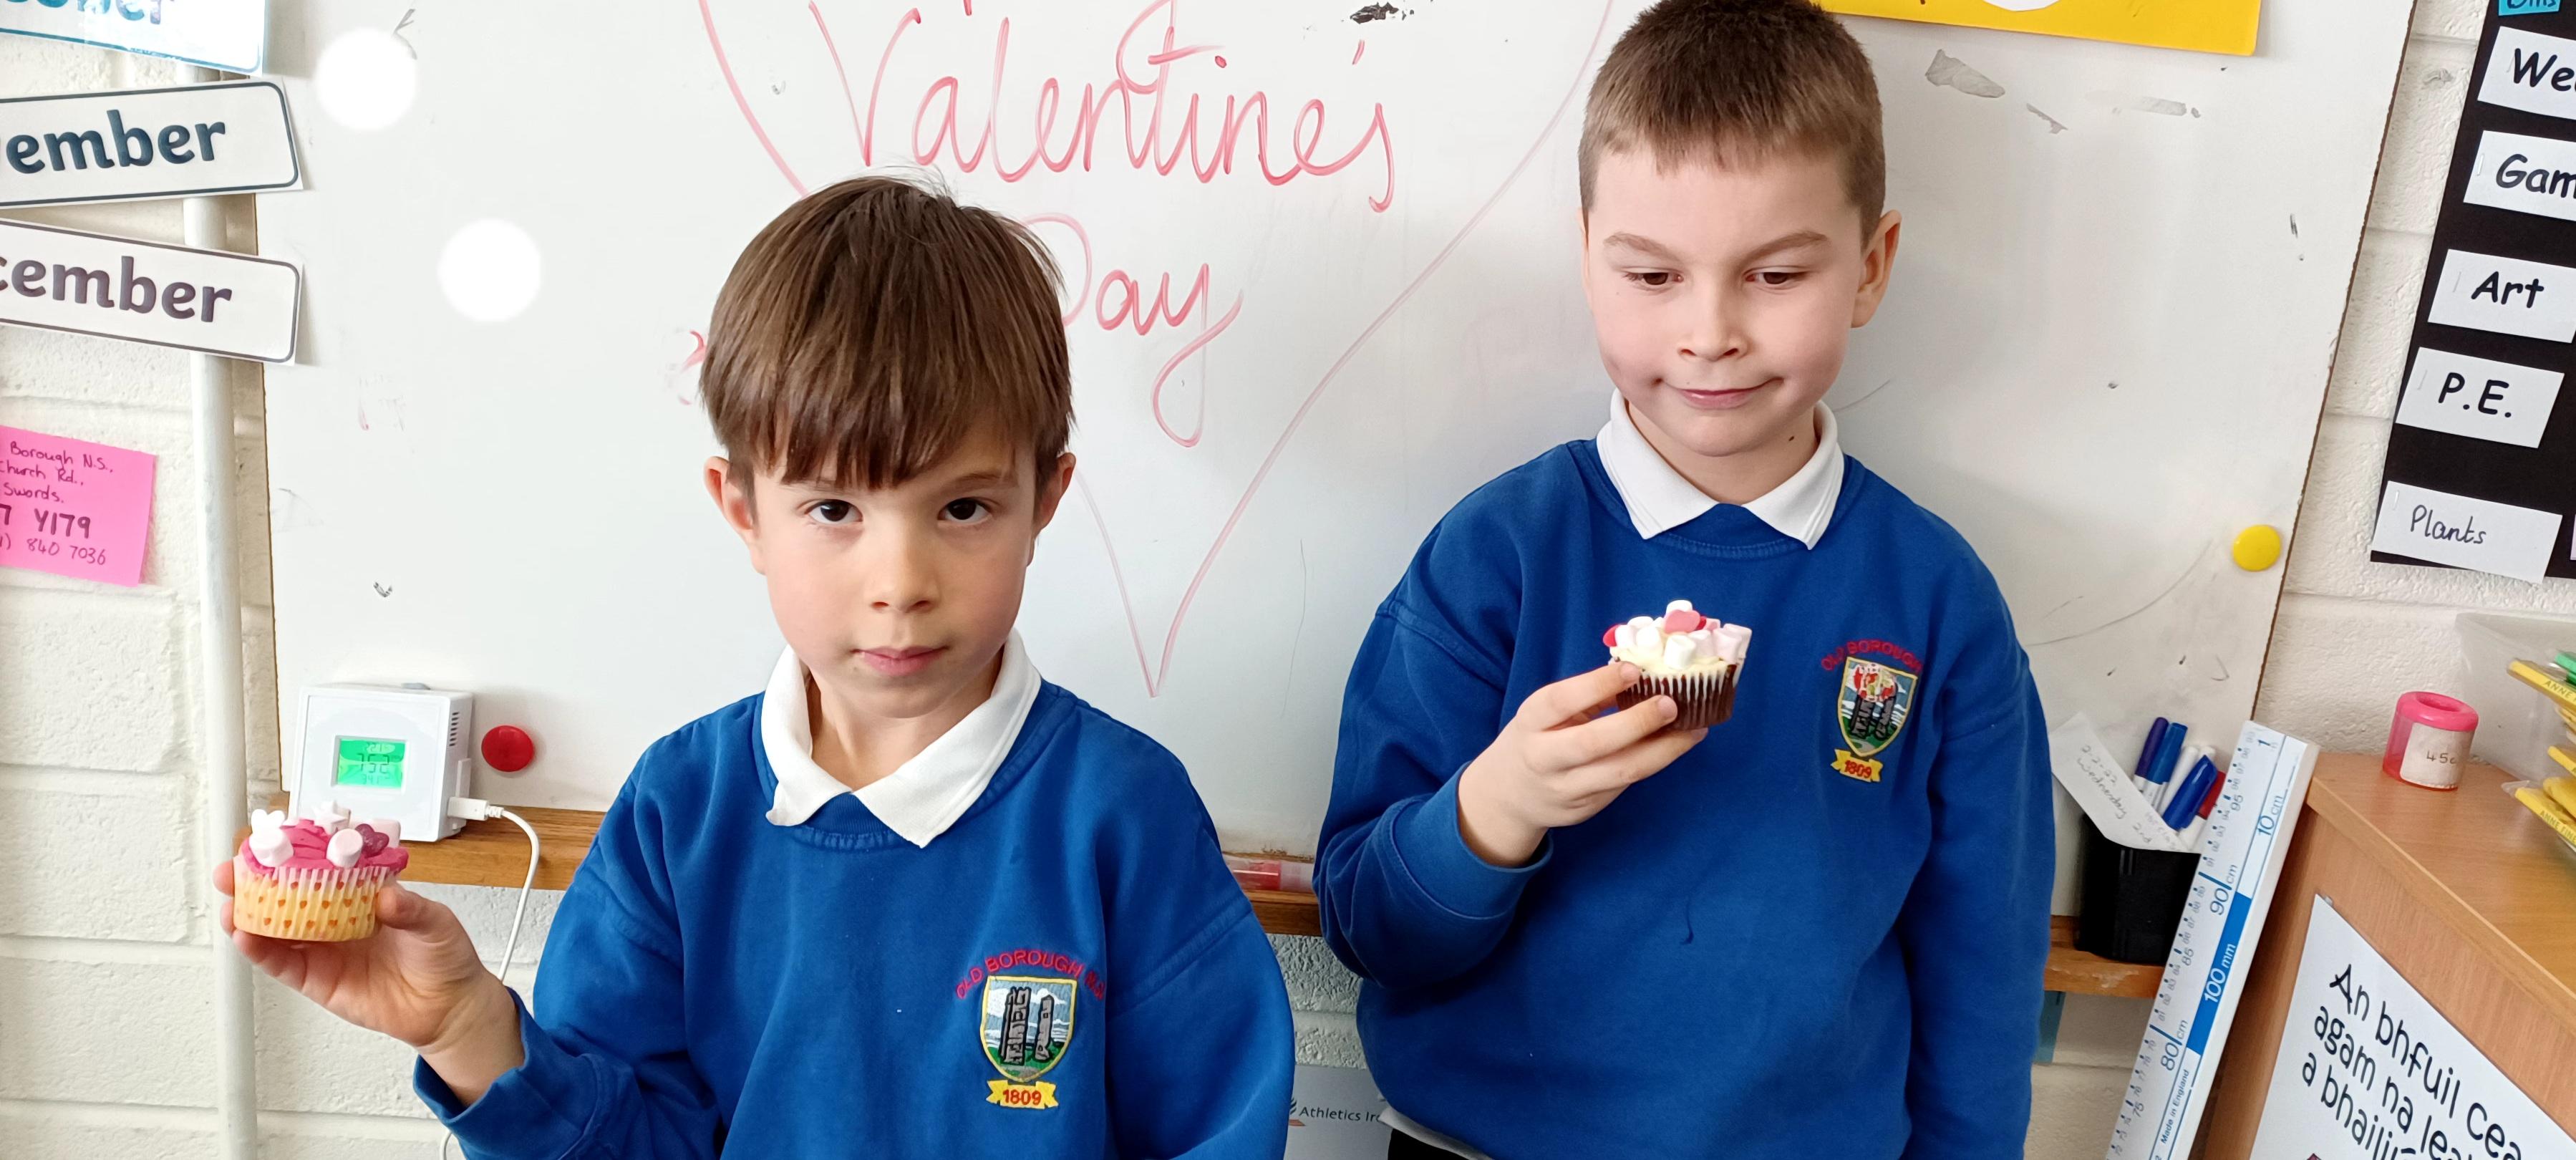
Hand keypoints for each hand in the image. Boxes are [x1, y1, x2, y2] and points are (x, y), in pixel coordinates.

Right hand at [216, 860, 523, 1101]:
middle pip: (287, 894)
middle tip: (234, 869)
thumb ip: (411, 909)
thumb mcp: (436, 922)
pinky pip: (281, 963)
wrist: (447, 1007)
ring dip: (249, 914)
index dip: (296, 853)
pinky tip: (246, 937)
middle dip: (257, 880)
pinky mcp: (317, 978)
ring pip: (276, 927)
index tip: (273, 840)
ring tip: (232, 902)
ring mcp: (324, 948)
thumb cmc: (443, 956)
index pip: (323, 866)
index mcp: (363, 893)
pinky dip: (261, 950)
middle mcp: (337, 917)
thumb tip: (387, 897)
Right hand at [1455, 663, 1706, 866]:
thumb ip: (1586, 697)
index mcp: (1530, 723)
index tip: (1633, 669)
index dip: (1596, 685)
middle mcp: (1544, 758)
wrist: (1509, 796)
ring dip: (1663, 750)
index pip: (1560, 701)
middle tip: (1672, 704)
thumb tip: (1643, 674)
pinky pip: (1626, 784)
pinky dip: (1655, 762)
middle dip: (1636, 723)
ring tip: (1694, 729)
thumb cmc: (1536, 739)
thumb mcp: (1546, 714)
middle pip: (1592, 743)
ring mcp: (1566, 789)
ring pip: (1620, 772)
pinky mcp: (1586, 809)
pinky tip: (1677, 745)